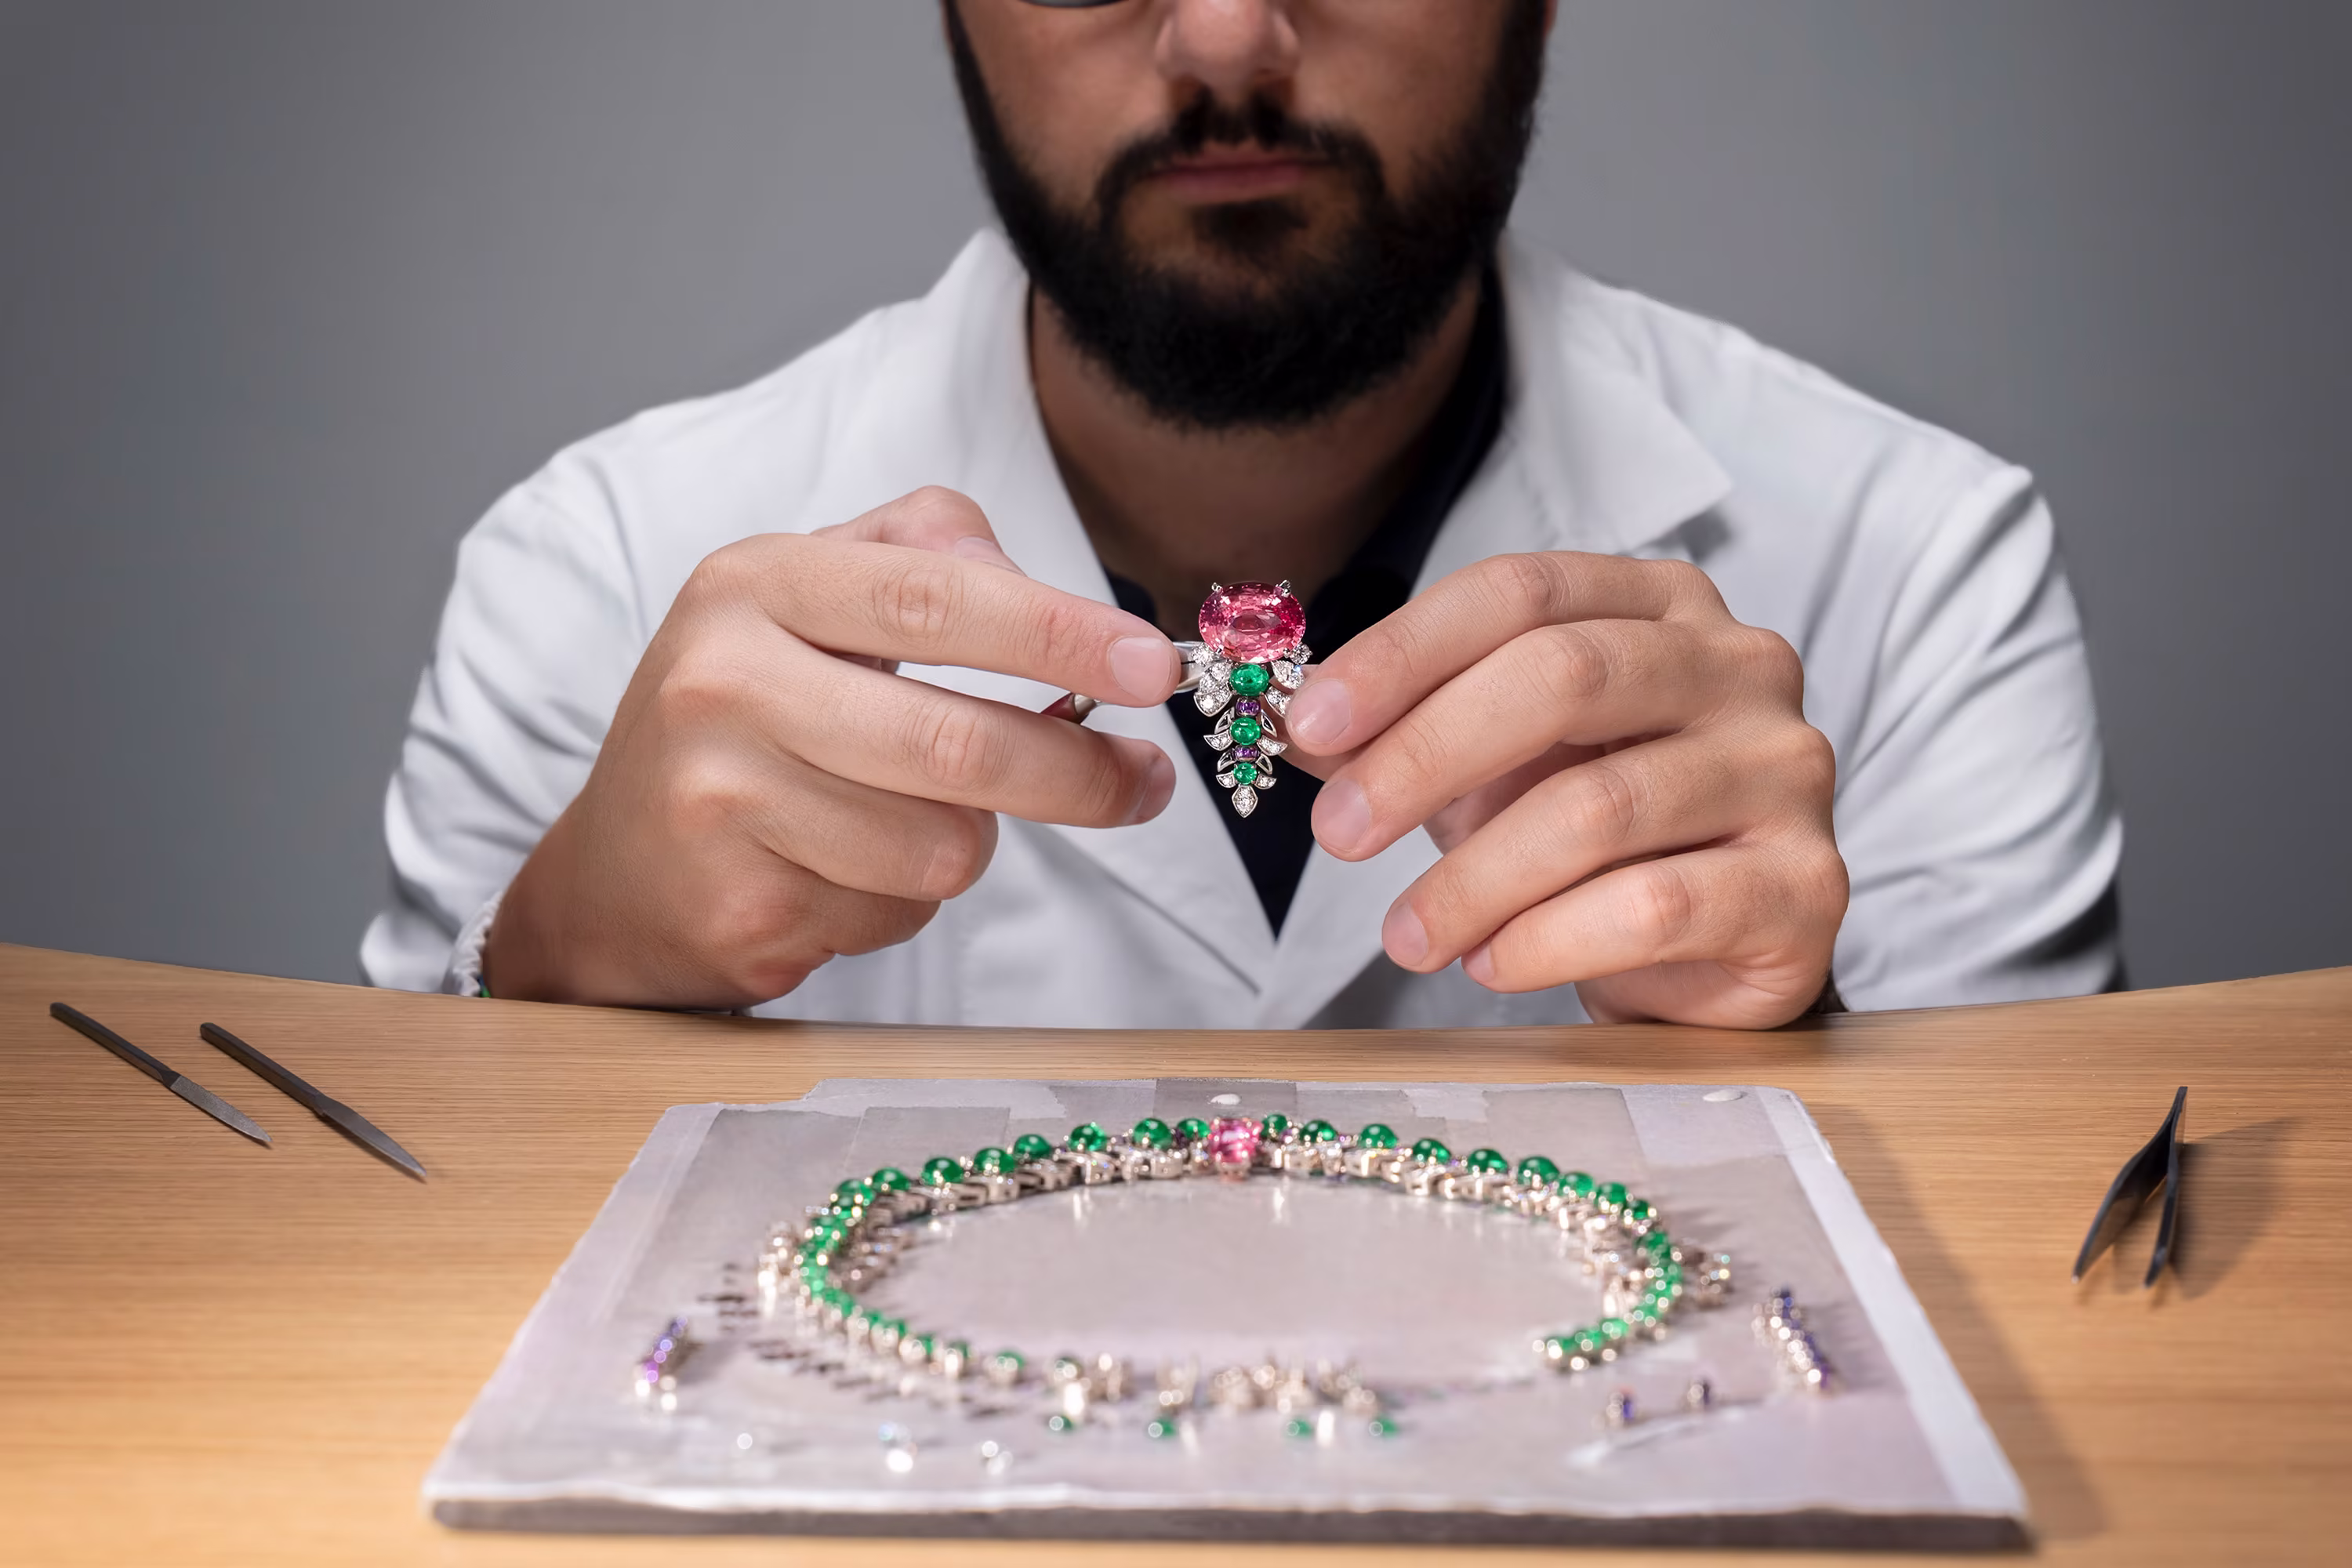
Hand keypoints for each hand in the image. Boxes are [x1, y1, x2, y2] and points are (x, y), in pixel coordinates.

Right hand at [483, 488, 1181, 1008]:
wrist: (612, 874)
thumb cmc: (746, 719)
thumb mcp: (813, 601)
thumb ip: (931, 558)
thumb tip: (1055, 598)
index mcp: (757, 582)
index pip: (937, 598)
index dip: (1062, 634)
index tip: (1155, 666)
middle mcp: (724, 682)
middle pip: (957, 744)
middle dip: (1080, 775)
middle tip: (1145, 784)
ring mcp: (721, 801)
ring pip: (943, 846)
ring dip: (965, 846)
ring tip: (904, 822)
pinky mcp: (739, 908)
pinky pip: (898, 913)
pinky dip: (903, 902)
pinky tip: (840, 874)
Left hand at [1281, 552, 1845, 1027]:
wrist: (1709, 954)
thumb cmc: (1592, 838)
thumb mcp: (1491, 764)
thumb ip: (1405, 731)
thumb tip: (1292, 726)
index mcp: (1661, 604)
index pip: (1520, 591)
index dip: (1403, 652)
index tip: (1309, 724)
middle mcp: (1741, 666)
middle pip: (1562, 676)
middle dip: (1425, 754)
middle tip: (1338, 833)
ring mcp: (1786, 773)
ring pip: (1600, 807)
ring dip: (1473, 879)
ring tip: (1406, 936)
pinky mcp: (1808, 887)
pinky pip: (1657, 907)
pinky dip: (1550, 941)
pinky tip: (1493, 965)